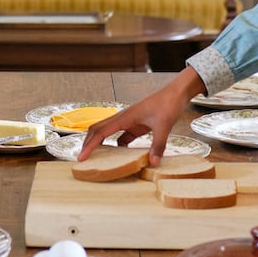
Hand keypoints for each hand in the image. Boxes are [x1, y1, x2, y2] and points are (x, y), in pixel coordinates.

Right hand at [77, 68, 204, 164]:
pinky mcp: (136, 125)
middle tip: (82, 159)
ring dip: (99, 144)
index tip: (81, 157)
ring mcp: (129, 121)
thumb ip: (158, 145)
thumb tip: (152, 162)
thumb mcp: (164, 126)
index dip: (89, 145)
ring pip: (107, 133)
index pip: (100, 132)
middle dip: (88, 143)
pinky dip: (116, 146)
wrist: (176, 93)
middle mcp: (122, 118)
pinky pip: (121, 137)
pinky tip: (119, 157)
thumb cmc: (168, 104)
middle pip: (97, 130)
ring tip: (95, 159)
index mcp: (124, 117)